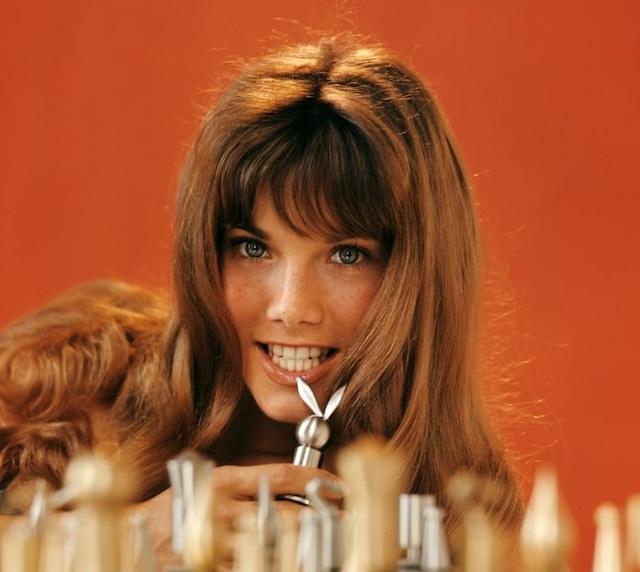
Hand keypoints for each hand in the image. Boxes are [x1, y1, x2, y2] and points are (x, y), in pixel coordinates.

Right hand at [133, 463, 339, 569]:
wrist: (135, 534)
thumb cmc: (178, 506)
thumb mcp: (210, 482)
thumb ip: (248, 484)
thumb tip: (293, 487)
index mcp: (225, 480)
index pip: (282, 474)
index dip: (316, 478)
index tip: (337, 485)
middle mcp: (224, 507)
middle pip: (286, 512)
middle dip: (321, 517)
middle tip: (344, 521)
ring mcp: (217, 541)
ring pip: (274, 545)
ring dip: (303, 546)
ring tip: (328, 546)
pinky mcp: (209, 566)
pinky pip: (251, 568)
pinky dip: (272, 564)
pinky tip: (286, 561)